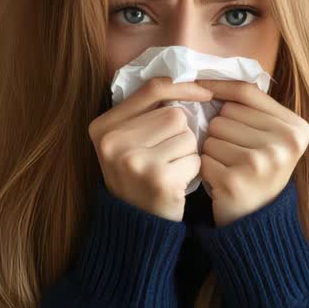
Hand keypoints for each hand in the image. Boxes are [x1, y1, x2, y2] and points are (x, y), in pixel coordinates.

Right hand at [89, 77, 212, 220]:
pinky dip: (192, 171)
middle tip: (165, 157)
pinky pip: (194, 158)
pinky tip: (176, 184)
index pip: (152, 88)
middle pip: (174, 114)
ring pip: (187, 135)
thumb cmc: (138, 178)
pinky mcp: (157, 178)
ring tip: (170, 170)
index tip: (205, 92)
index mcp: (103, 126)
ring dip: (188, 152)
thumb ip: (146, 112)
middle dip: (181, 134)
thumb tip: (190, 80)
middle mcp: (113, 141)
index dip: (183, 86)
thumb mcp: (127, 142)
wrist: (136, 227)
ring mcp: (134, 160)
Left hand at [197, 80, 308, 226]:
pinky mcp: (236, 180)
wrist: (257, 222)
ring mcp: (261, 162)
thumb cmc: (259, 172)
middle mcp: (283, 144)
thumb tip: (212, 78)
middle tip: (236, 154)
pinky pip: (204, 157)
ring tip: (230, 167)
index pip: (247, 92)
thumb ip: (253, 109)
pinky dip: (206, 168)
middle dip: (221, 131)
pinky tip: (222, 181)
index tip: (200, 84)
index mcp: (297, 129)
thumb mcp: (271, 138)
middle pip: (226, 114)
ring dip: (213, 150)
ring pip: (212, 134)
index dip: (221, 86)